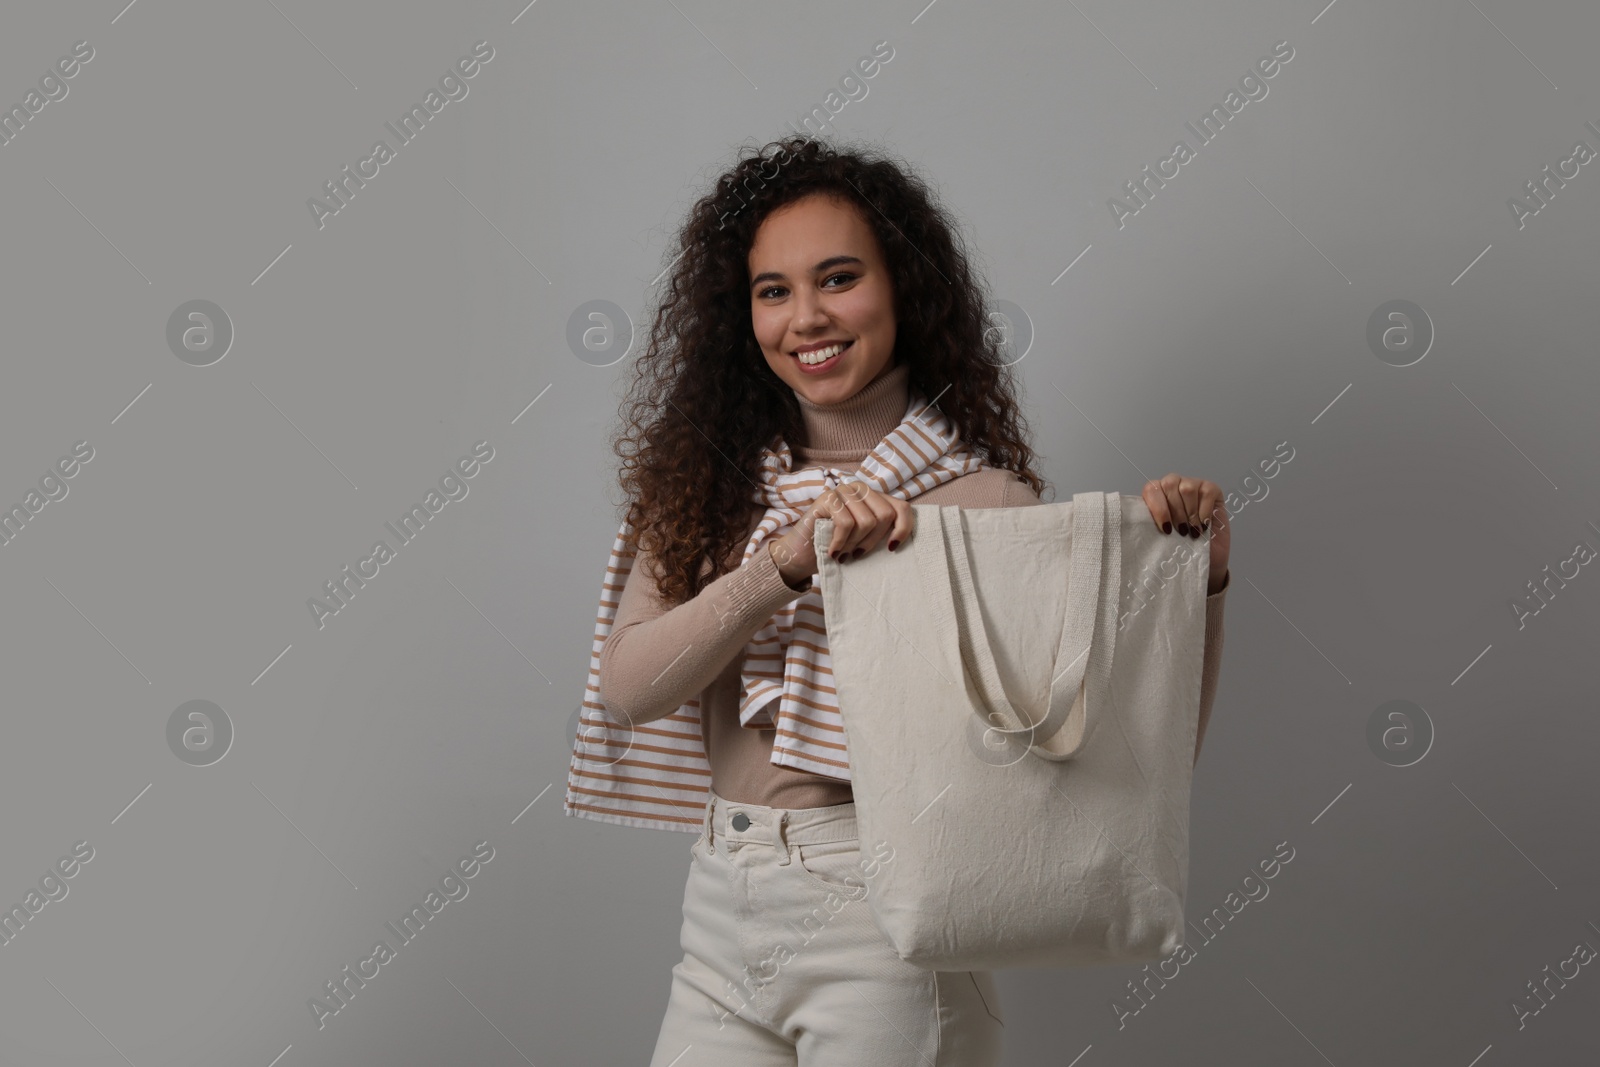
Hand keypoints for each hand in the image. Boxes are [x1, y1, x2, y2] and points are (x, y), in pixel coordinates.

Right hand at [766, 480, 914, 587]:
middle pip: (885, 515)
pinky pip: (846, 523)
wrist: (801, 554)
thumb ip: (881, 533)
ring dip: (854, 544)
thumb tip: (900, 540)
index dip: (903, 529)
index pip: (902, 508)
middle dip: (873, 541)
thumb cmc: (837, 549)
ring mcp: (844, 491)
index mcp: (875, 499)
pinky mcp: (828, 498)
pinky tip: (833, 552)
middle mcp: (861, 490)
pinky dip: (841, 543)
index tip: (891, 549)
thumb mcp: (865, 541)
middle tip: (857, 555)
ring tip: (844, 554)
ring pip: (867, 521)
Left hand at [1140, 473, 1230, 594]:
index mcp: (1156, 495)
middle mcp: (1173, 485)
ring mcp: (1193, 484)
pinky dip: (1204, 512)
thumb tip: (1138, 526)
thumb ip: (1150, 526)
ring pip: (1187, 488)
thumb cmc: (1180, 548)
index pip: (1151, 490)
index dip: (1158, 508)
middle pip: (1170, 485)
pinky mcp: (1212, 489)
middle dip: (1175, 512)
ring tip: (1192, 531)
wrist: (1205, 559)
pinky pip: (1206, 493)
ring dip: (1190, 513)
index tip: (1166, 529)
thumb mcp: (1160, 538)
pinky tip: (1204, 526)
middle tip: (1181, 532)